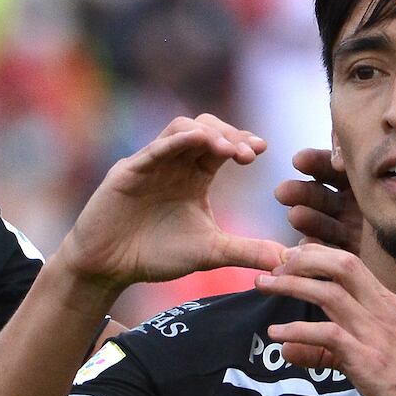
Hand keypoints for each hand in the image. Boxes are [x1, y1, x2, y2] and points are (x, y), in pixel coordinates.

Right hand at [60, 115, 287, 291]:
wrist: (108, 266)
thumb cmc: (155, 254)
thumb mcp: (209, 253)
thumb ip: (245, 252)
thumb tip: (287, 260)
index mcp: (195, 176)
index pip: (223, 147)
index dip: (242, 142)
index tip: (263, 150)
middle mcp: (175, 163)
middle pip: (206, 128)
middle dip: (230, 134)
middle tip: (250, 152)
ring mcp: (151, 163)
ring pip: (181, 129)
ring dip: (206, 133)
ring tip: (227, 148)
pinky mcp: (129, 171)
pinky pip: (154, 148)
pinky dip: (174, 142)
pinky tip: (194, 143)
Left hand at [257, 244, 395, 395]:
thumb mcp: (367, 357)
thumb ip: (326, 351)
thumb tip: (287, 350)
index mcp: (386, 303)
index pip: (350, 262)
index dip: (316, 254)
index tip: (287, 258)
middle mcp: (383, 311)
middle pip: (343, 264)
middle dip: (304, 259)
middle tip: (273, 268)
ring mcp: (377, 334)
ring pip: (331, 292)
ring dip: (292, 285)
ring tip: (264, 286)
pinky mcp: (368, 360)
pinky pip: (328, 334)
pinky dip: (298, 330)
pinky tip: (277, 334)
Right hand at [275, 148, 361, 249]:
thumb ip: (356, 158)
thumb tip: (336, 156)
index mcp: (369, 183)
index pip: (337, 168)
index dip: (316, 163)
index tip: (299, 161)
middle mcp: (360, 208)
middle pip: (324, 198)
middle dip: (302, 193)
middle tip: (282, 192)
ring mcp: (355, 235)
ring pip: (325, 225)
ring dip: (307, 219)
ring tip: (295, 216)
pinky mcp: (355, 258)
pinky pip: (334, 252)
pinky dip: (320, 248)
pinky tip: (308, 242)